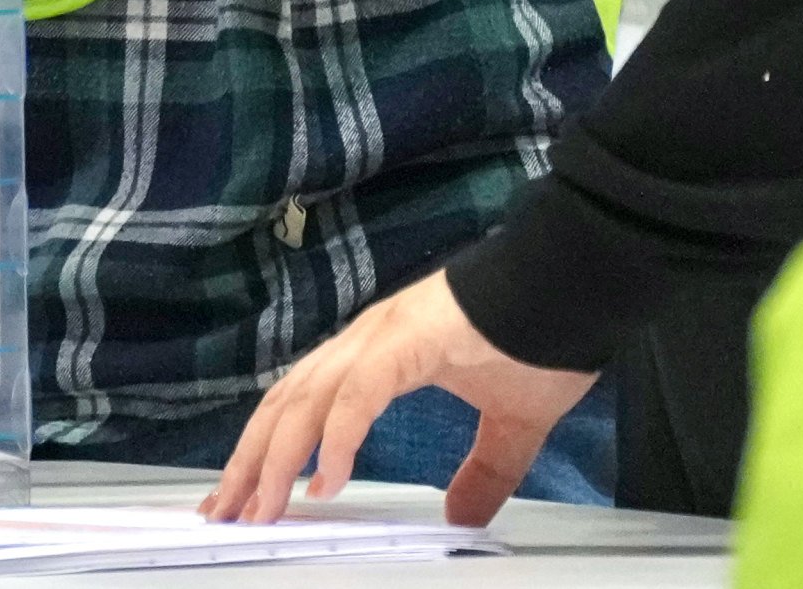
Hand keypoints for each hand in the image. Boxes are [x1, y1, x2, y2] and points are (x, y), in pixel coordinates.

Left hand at [203, 269, 596, 529]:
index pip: (305, 406)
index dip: (269, 450)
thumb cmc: (543, 339)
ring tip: (258, 506)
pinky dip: (338, 437)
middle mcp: (366, 342)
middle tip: (225, 513)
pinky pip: (358, 394)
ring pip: (308, 400)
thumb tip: (462, 516)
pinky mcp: (408, 338)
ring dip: (276, 456)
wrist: (577, 287)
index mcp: (378, 355)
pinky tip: (326, 479)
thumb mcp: (509, 427)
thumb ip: (482, 472)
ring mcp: (382, 337)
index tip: (247, 497)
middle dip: (251, 461)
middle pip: (287, 405)